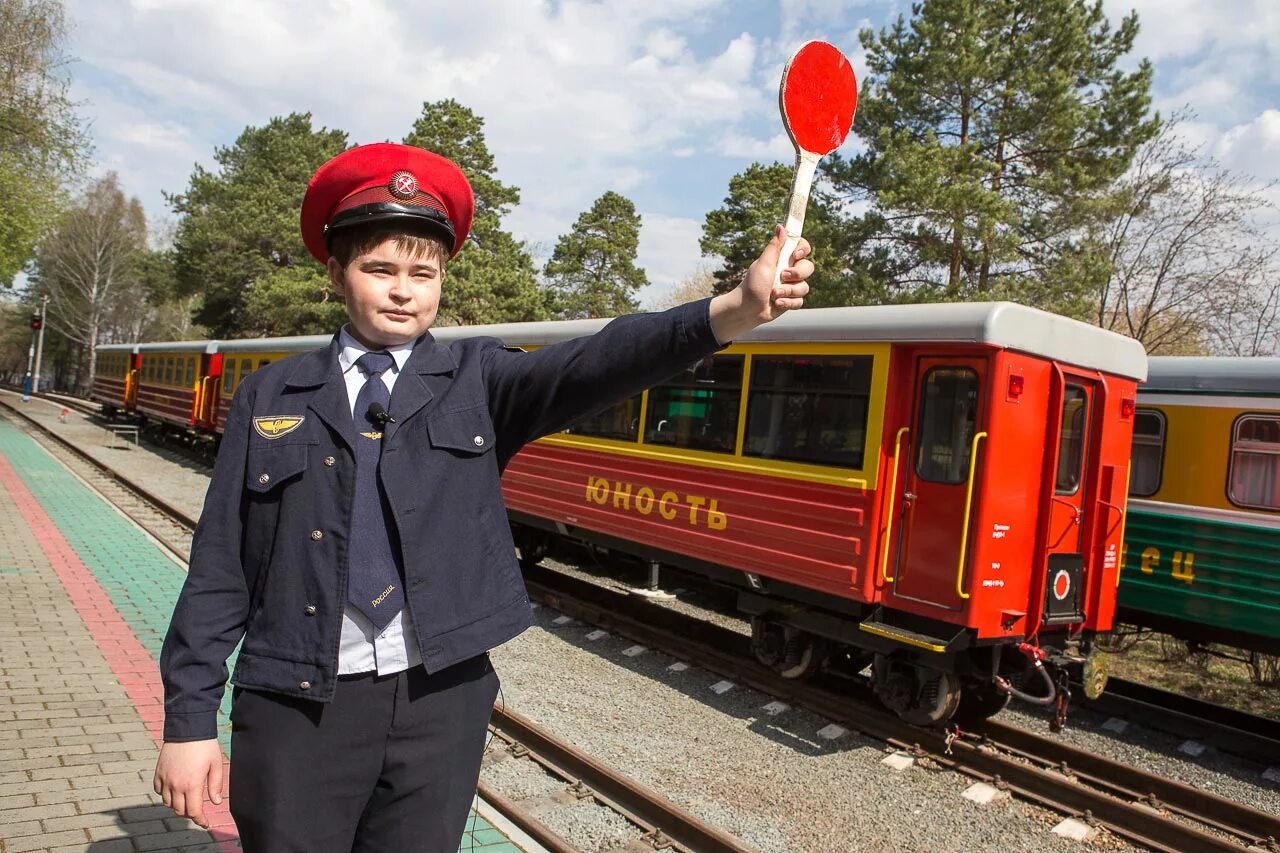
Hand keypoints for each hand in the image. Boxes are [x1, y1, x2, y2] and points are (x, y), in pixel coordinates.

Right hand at [154, 739, 224, 828]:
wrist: (188, 728)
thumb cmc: (205, 745)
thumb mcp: (216, 764)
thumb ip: (216, 785)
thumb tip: (217, 801)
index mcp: (192, 785)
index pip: (193, 811)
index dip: (200, 820)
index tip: (205, 823)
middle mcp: (176, 785)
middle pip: (179, 810)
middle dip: (189, 813)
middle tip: (198, 810)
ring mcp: (165, 779)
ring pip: (167, 803)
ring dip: (177, 805)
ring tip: (187, 799)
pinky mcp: (158, 772)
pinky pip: (158, 791)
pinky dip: (165, 794)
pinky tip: (174, 789)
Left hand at [709, 225, 813, 342]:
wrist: (747, 310)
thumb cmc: (752, 285)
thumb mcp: (763, 263)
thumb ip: (774, 246)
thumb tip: (781, 226)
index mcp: (782, 259)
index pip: (802, 247)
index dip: (803, 249)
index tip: (795, 255)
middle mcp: (789, 271)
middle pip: (808, 267)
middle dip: (797, 274)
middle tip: (783, 276)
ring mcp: (791, 286)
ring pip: (805, 287)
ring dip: (788, 291)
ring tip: (774, 294)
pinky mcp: (791, 300)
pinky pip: (800, 300)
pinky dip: (787, 303)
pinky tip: (776, 304)